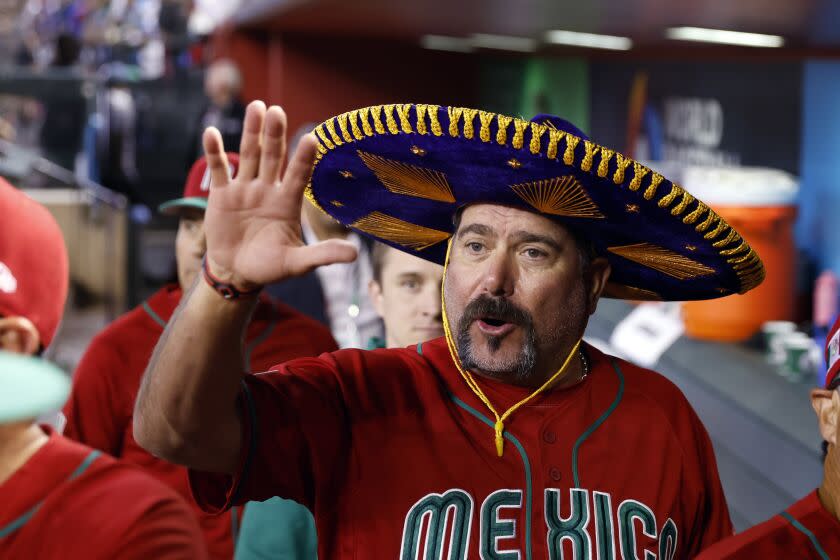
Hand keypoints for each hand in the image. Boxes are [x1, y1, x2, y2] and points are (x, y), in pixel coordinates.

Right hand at [202, 101, 357, 290]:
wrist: (238, 271)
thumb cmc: (270, 266)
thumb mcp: (297, 263)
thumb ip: (323, 255)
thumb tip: (355, 255)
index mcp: (288, 202)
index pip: (298, 175)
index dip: (303, 158)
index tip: (312, 138)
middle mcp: (268, 189)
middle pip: (273, 157)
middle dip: (275, 135)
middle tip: (278, 111)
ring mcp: (245, 189)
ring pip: (250, 155)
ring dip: (252, 132)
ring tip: (256, 106)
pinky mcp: (222, 194)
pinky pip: (219, 169)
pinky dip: (215, 151)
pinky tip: (211, 132)